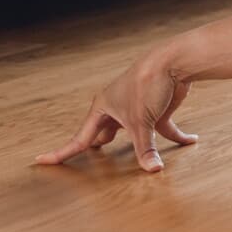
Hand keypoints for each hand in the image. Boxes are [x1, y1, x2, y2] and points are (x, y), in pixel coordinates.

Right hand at [33, 46, 198, 172]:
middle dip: (97, 147)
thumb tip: (152, 170)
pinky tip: (191, 140)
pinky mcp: (158, 109)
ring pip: (132, 132)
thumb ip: (145, 148)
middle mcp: (117, 108)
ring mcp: (137, 109)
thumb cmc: (147, 85)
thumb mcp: (142, 122)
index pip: (79, 138)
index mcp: (102, 108)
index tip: (40, 160)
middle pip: (103, 134)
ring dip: (138, 144)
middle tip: (89, 163)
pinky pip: (164, 129)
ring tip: (132, 158)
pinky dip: (176, 136)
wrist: (172, 61)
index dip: (61, 152)